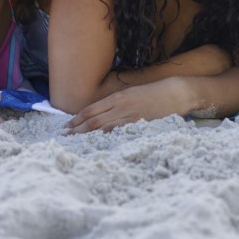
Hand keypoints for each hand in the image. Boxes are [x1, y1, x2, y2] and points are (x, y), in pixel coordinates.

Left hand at [65, 78, 191, 133]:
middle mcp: (120, 106)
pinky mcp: (138, 125)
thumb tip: (101, 114)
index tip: (66, 126)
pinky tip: (95, 144)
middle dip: (76, 129)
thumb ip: (117, 102)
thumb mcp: (132, 93)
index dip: (76, 119)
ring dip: (85, 135)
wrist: (175, 93)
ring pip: (101, 128)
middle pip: (92, 120)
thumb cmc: (154, 93)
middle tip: (63, 137)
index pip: (91, 109)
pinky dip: (104, 139)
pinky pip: (117, 133)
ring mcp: (129, 116)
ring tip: (73, 142)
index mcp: (117, 97)